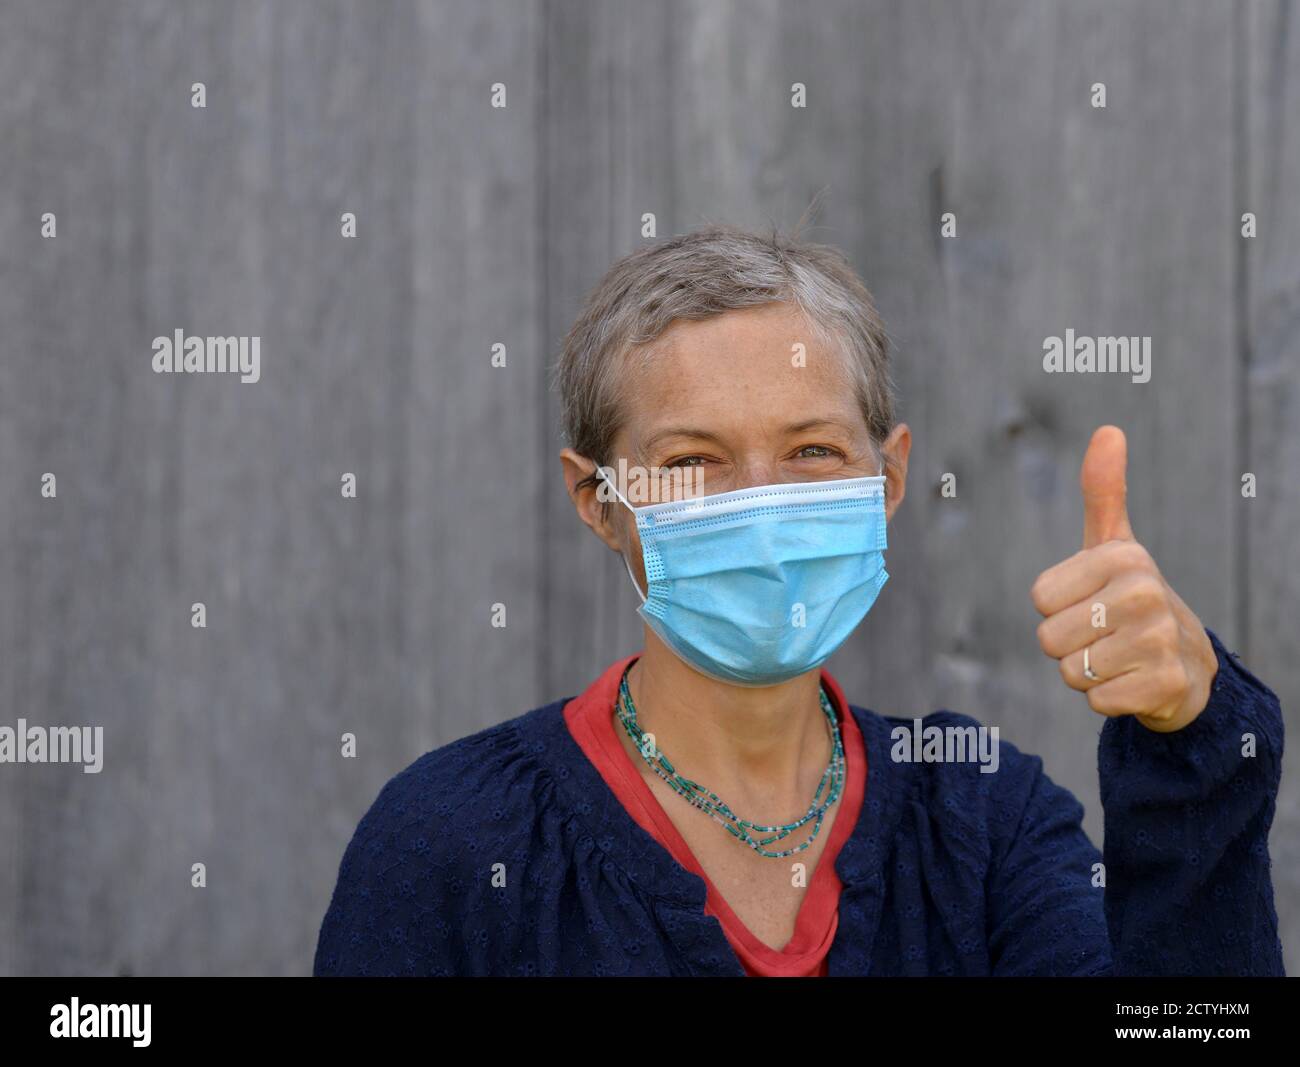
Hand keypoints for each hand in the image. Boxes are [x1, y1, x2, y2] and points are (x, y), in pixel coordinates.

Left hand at [1031, 425, 1218, 732]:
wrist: (1188, 666)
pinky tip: (1134, 682)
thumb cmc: (1133, 600)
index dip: (1059, 608)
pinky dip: (1108, 699)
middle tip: (1105, 636)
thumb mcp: (1115, 546)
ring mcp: (1158, 640)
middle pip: (1049, 638)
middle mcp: (1144, 593)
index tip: (1092, 602)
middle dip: (1070, 645)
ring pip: (1070, 671)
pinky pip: (1096, 700)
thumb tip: (1108, 430)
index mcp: (1123, 557)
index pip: (1040, 597)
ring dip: (1088, 673)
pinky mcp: (1163, 685)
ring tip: (1119, 658)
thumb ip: (1103, 491)